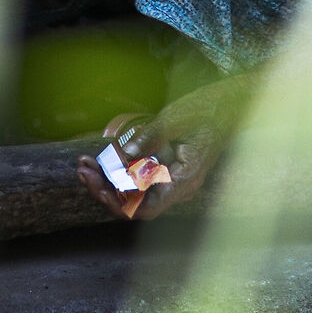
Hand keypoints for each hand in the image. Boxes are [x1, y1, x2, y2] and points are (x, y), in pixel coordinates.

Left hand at [74, 80, 242, 220]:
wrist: (228, 104)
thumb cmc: (207, 109)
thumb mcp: (178, 118)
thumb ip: (153, 136)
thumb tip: (125, 155)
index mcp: (183, 179)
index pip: (146, 208)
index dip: (118, 203)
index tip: (98, 186)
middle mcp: (176, 186)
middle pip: (134, 203)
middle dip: (104, 190)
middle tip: (82, 170)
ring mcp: (170, 178)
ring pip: (132, 192)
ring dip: (106, 180)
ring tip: (84, 163)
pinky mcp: (164, 168)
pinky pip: (136, 178)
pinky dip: (117, 170)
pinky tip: (99, 158)